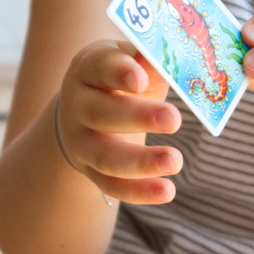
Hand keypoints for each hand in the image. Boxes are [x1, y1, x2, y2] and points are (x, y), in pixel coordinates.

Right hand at [56, 41, 183, 203]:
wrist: (85, 112)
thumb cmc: (121, 79)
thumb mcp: (133, 62)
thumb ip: (150, 62)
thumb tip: (165, 62)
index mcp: (88, 68)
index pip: (100, 67)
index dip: (119, 72)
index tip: (141, 79)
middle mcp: (78, 106)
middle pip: (100, 113)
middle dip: (137, 118)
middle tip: (174, 119)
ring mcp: (81, 142)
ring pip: (105, 156)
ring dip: (140, 162)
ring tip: (175, 161)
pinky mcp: (91, 170)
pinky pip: (112, 185)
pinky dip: (139, 191)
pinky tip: (167, 191)